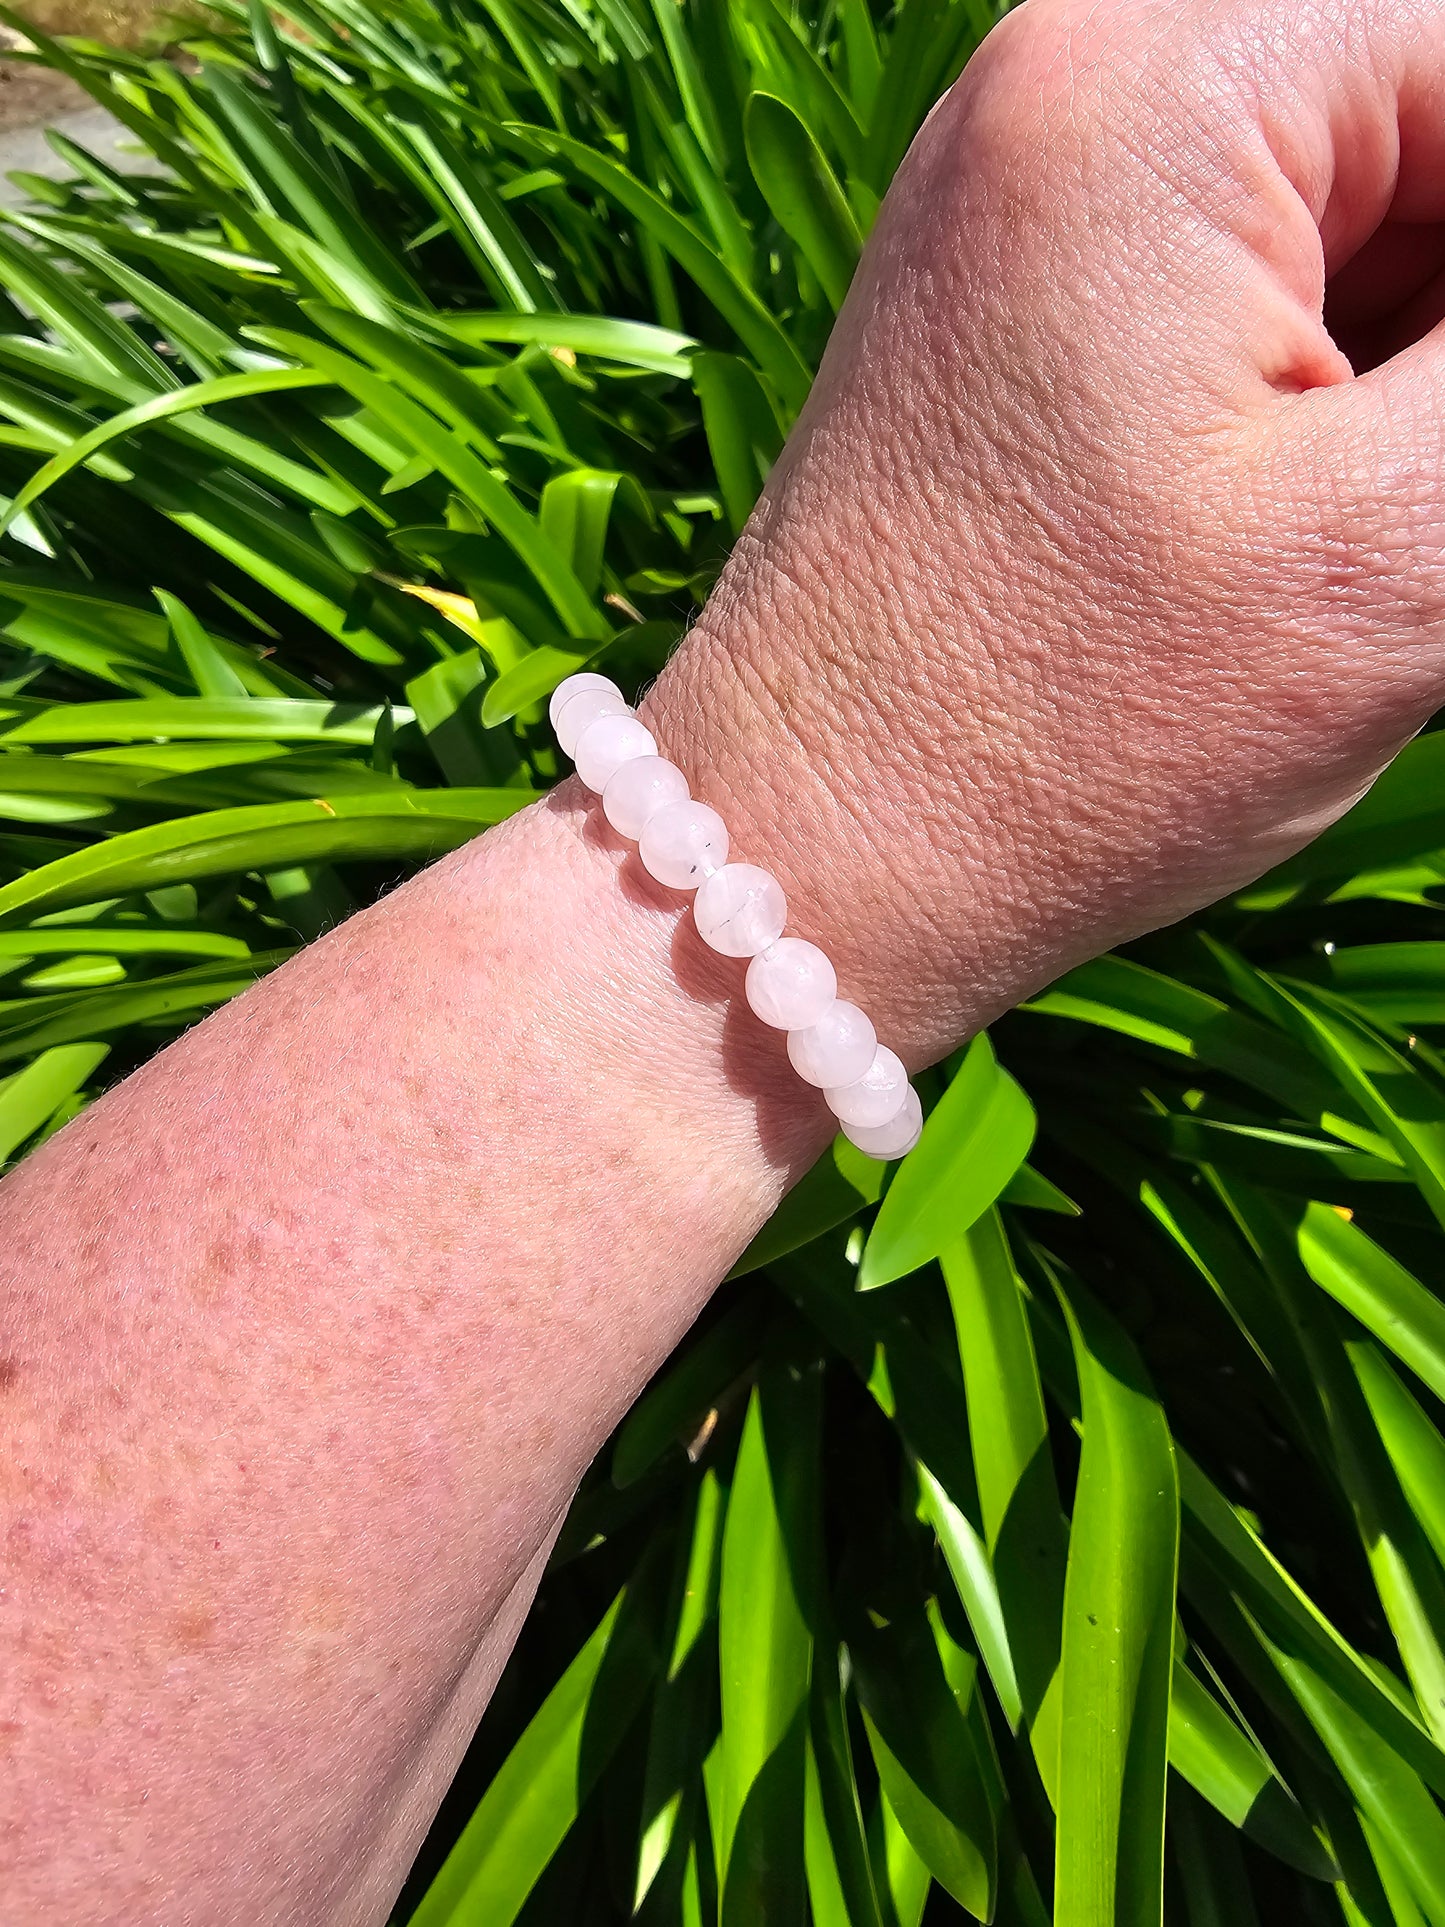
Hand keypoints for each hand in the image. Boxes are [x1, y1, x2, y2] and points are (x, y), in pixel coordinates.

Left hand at [647, 0, 1444, 1065]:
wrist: (802, 861)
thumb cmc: (1066, 735)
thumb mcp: (1392, 545)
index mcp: (1157, 88)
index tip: (1437, 475)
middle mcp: (1062, 93)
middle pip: (1410, 135)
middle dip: (1440, 340)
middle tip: (1394, 524)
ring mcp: (1019, 206)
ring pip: (1338, 230)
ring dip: (1394, 383)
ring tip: (1328, 560)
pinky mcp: (1006, 314)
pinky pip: (1237, 299)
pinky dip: (1311, 403)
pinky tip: (1283, 539)